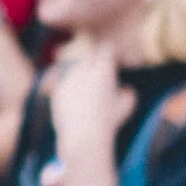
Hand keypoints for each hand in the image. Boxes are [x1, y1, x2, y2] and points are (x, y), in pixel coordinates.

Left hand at [46, 41, 131, 159]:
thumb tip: (125, 89)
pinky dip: (70, 89)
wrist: (83, 136)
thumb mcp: (126, 107)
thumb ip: (128, 93)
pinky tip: (76, 101)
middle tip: (100, 74)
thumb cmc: (108, 122)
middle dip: (95, 62)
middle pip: (90, 57)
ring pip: (76, 69)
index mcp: (103, 68)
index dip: (111, 54)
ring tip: (88, 92)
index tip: (114, 60)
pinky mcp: (58, 89)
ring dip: (81, 75)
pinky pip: (64, 83)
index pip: (107, 49)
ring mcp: (69, 78)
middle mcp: (84, 68)